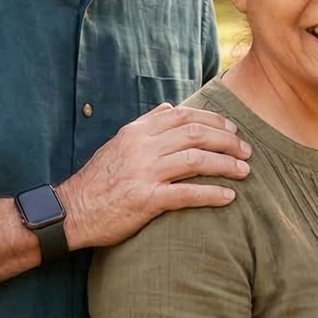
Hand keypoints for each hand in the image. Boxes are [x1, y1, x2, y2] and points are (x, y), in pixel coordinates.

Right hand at [57, 104, 251, 247]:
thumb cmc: (99, 179)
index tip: (233, 129)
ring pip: (196, 160)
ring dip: (226, 165)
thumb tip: (170, 106)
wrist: (71, 211)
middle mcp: (142, 147)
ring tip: (245, 171)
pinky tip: (229, 197)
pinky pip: (186, 194)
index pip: (184, 116)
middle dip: (227, 141)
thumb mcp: (118, 143)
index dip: (213, 120)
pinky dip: (212, 194)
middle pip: (195, 134)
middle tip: (246, 151)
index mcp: (137, 132)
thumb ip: (146, 124)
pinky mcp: (145, 200)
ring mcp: (144, 173)